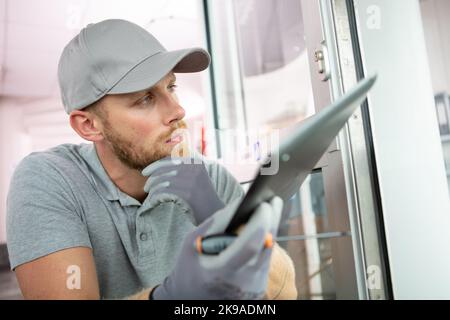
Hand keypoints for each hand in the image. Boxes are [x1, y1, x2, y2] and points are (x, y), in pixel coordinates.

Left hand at [142, 155, 224, 223]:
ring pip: (162, 181)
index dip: (155, 165)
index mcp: (196, 163)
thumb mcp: (197, 177)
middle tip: (146, 187)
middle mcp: (194, 169)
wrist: (214, 213)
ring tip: (150, 195)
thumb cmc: (203, 197)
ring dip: (153, 188)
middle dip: (152, 178)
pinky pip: (164, 193)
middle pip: (165, 170)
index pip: (170, 159)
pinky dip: (155, 197)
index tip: (145, 172)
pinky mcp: (188, 194)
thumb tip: (161, 164)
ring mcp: (191, 181)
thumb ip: (183, 169)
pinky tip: (153, 202)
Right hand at [152, 196, 282, 299]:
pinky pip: (266, 260)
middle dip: (272, 220)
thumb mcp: (193, 242)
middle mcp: (241, 284)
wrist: (190, 298)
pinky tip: (264, 228)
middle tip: (273, 200)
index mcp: (220, 273)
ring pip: (269, 252)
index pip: (250, 246)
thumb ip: (217, 223)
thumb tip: (242, 202)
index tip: (264, 203)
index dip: (260, 223)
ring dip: (271, 229)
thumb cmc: (189, 267)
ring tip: (271, 208)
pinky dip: (265, 242)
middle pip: (266, 247)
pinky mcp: (259, 290)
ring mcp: (252, 290)